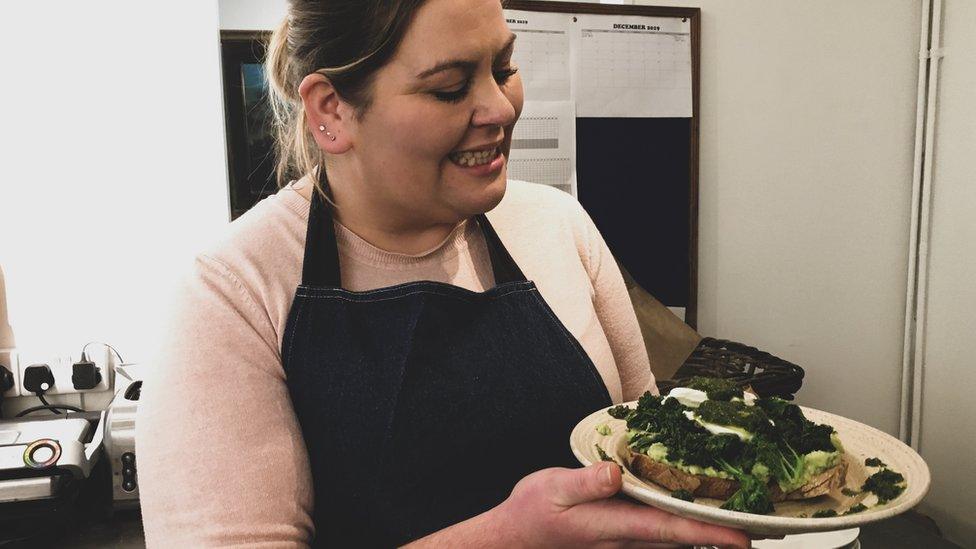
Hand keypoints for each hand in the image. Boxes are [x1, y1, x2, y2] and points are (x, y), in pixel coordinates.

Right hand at [491, 463, 750, 548]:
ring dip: (710, 534)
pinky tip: (701, 519)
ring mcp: (626, 543)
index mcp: (616, 526)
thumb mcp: (552, 489)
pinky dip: (687, 529)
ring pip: (677, 540)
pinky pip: (662, 535)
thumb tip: (615, 473)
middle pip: (685, 539)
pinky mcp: (621, 538)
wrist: (514, 541)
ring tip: (748, 524)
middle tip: (768, 527)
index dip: (710, 534)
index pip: (672, 530)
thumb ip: (585, 483)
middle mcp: (628, 540)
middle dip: (724, 534)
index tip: (745, 538)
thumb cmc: (531, 514)